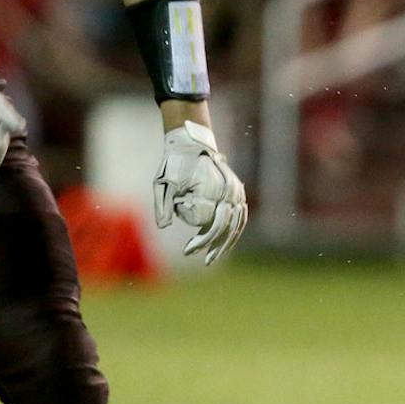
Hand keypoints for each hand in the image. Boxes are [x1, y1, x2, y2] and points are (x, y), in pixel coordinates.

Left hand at [154, 121, 247, 264]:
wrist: (191, 143)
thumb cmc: (175, 163)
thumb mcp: (163, 183)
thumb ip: (163, 205)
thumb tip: (163, 226)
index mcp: (212, 189)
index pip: (211, 224)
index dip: (201, 241)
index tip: (187, 251)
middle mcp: (228, 191)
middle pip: (226, 226)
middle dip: (214, 246)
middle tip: (204, 261)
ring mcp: (235, 190)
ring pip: (237, 223)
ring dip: (227, 242)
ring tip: (214, 256)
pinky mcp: (237, 190)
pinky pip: (240, 215)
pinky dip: (235, 230)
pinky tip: (226, 242)